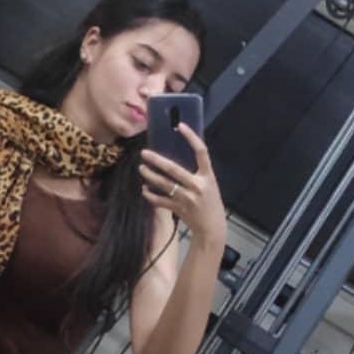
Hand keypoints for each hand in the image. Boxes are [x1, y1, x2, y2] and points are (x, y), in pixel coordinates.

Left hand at [140, 127, 226, 253]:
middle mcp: (197, 186)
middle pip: (174, 169)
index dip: (191, 137)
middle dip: (157, 160)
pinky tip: (144, 189)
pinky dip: (150, 195)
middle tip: (144, 153)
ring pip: (164, 184)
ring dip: (150, 176)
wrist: (212, 228)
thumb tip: (178, 158)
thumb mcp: (210, 184)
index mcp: (207, 176)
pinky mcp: (178, 209)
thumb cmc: (211, 203)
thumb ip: (197, 173)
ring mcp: (187, 198)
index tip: (180, 126)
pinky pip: (160, 201)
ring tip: (141, 169)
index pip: (201, 152)